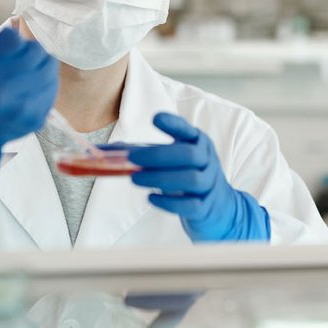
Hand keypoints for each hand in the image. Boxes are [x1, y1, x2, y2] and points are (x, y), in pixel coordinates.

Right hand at [0, 9, 58, 186]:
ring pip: (48, 65)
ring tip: (22, 69)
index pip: (12, 38)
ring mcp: (20, 107)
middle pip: (34, 49)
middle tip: (13, 57)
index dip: (8, 38)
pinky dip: (45, 79)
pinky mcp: (36, 117)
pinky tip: (29, 84)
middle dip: (25, 48)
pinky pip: (53, 84)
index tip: (1, 46)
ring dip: (38, 61)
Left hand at [128, 113, 270, 242]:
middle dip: (159, 155)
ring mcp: (209, 185)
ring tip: (135, 179)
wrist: (221, 208)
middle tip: (133, 159)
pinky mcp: (206, 208)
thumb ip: (144, 154)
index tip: (155, 119)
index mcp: (199, 144)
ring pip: (191, 179)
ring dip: (161, 178)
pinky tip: (150, 198)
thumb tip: (105, 151)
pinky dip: (169, 202)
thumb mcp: (174, 161)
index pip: (188, 130)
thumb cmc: (190, 177)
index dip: (173, 124)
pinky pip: (191, 205)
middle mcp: (207, 161)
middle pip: (190, 155)